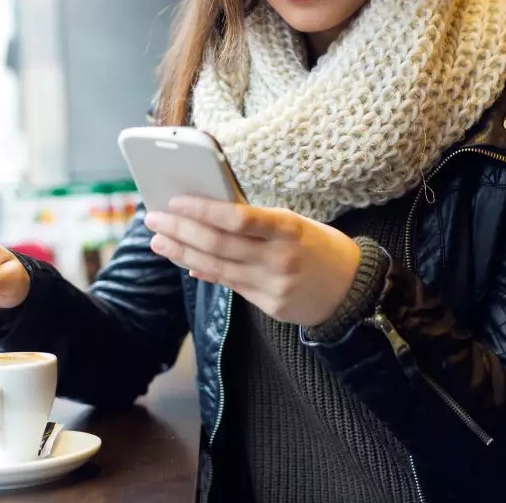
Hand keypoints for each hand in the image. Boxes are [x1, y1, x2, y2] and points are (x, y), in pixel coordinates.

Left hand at [144, 197, 360, 326]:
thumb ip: (256, 220)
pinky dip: (203, 272)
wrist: (353, 289)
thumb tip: (208, 213)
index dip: (201, 210)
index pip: (237, 217)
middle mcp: (279, 257)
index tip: (174, 201)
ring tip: (159, 241)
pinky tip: (184, 261)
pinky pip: (228, 285)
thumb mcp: (295, 223)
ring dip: (182, 253)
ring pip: (216, 267)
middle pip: (218, 244)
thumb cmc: (319, 246)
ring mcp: (273, 284)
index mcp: (288, 228)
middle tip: (153, 219)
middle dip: (180, 230)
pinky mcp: (269, 305)